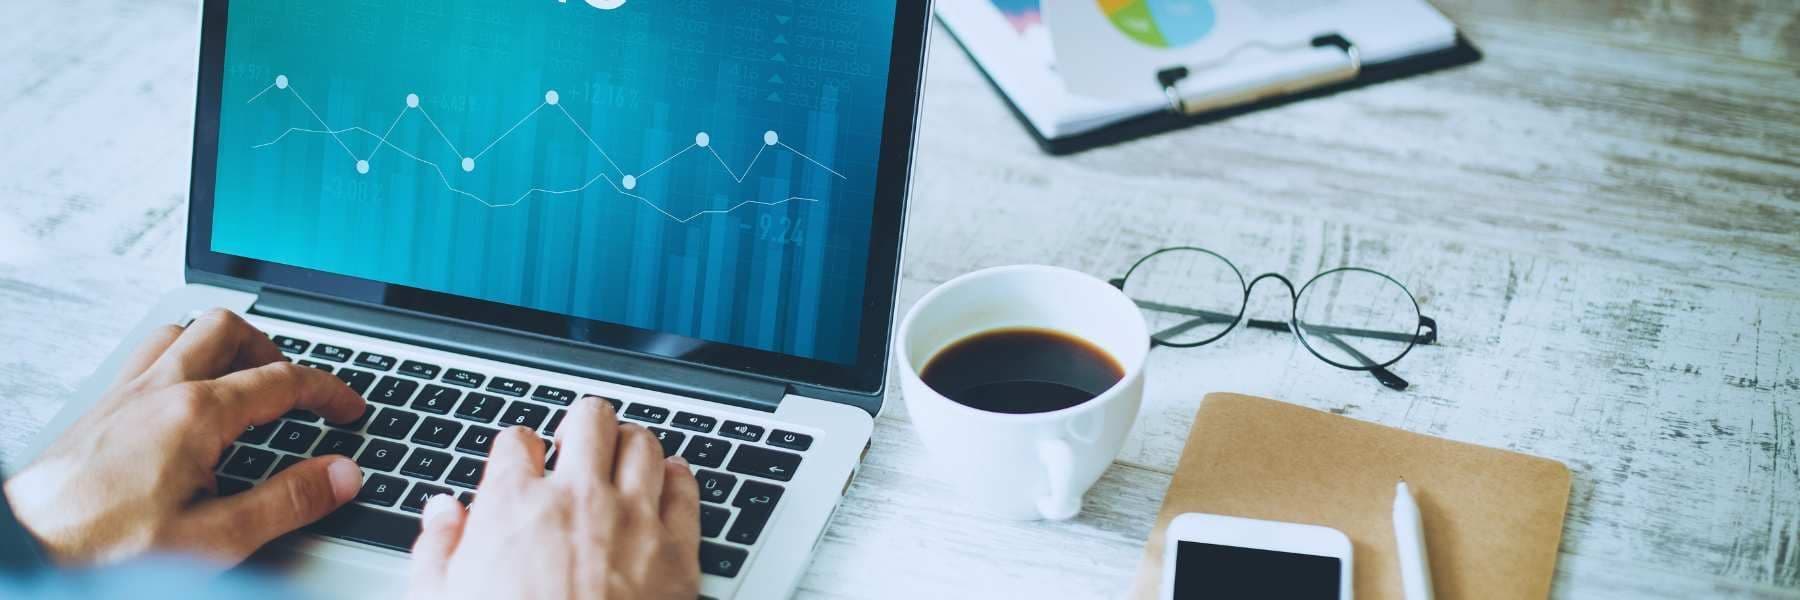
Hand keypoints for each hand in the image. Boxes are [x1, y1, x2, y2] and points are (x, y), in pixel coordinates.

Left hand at [4, 309, 366, 565]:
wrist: (26, 550)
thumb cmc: (104, 548)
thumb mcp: (214, 539)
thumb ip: (286, 503)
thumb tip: (340, 476)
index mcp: (195, 414)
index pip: (282, 380)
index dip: (328, 391)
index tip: (347, 409)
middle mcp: (157, 389)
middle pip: (228, 330)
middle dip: (272, 350)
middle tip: (293, 387)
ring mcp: (123, 395)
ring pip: (181, 333)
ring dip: (220, 347)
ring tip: (242, 379)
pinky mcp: (98, 411)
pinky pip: (146, 357)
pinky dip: (180, 362)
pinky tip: (182, 399)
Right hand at [407, 396, 701, 599]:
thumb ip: (438, 551)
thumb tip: (442, 514)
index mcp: (514, 508)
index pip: (516, 440)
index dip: (518, 448)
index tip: (521, 460)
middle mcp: (577, 500)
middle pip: (589, 420)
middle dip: (582, 425)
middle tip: (579, 442)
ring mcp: (633, 521)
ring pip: (643, 444)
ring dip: (632, 444)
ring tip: (624, 455)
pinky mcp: (677, 552)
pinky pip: (686, 490)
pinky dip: (679, 479)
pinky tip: (671, 481)